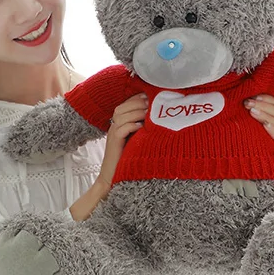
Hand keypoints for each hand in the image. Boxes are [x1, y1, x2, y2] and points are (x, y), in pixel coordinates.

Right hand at [69, 93, 147, 220]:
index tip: (152, 96)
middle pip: (123, 107)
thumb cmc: (130, 160)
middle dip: (138, 102)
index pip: (126, 104)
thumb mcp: (138, 141)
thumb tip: (161, 118)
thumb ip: (145, 128)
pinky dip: (131, 125)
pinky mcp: (114, 143)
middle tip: (152, 102)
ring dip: (136, 112)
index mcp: (119, 124)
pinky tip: (142, 127)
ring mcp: (113, 135)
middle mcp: (114, 127)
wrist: (115, 178)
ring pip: (121, 116)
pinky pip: (120, 129)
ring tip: (149, 112)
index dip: (138, 98)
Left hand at [244, 94, 273, 173]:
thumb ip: (269, 119)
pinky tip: (265, 126)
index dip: (270, 99)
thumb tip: (252, 103)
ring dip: (267, 115)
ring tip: (252, 111)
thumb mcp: (272, 135)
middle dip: (265, 106)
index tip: (254, 95)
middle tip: (249, 102)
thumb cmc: (273, 156)